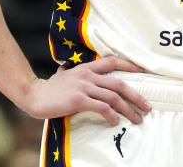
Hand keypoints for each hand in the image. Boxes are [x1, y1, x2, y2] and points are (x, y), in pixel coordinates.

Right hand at [23, 56, 151, 124]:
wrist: (34, 95)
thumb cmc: (50, 87)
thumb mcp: (65, 73)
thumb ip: (73, 70)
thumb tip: (71, 68)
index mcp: (86, 67)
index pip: (113, 61)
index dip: (129, 65)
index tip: (143, 71)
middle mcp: (88, 75)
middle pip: (119, 83)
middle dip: (136, 96)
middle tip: (147, 106)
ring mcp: (84, 87)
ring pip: (113, 97)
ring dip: (128, 109)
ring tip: (136, 118)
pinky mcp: (79, 100)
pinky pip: (101, 107)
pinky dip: (111, 115)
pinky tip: (115, 121)